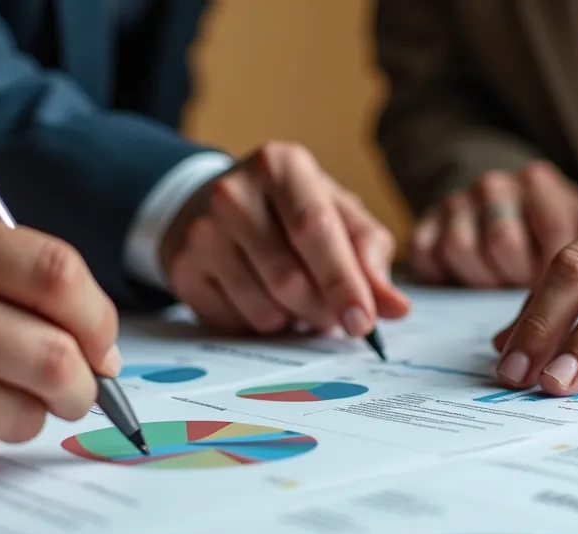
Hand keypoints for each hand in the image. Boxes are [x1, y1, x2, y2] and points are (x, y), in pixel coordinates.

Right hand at [161, 141, 409, 335]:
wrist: (210, 203)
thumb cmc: (288, 209)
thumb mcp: (336, 211)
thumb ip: (370, 254)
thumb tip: (395, 306)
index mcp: (280, 166)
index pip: (314, 229)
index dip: (343, 281)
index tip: (363, 322)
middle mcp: (233, 192)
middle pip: (290, 279)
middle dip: (323, 311)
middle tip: (337, 317)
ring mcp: (201, 231)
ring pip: (263, 310)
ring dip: (293, 321)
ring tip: (297, 300)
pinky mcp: (182, 268)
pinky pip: (235, 323)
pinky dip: (261, 323)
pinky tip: (262, 298)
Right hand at [410, 161, 577, 287]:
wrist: (493, 204)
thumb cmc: (547, 234)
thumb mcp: (577, 237)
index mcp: (541, 183)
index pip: (552, 230)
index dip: (559, 277)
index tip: (566, 302)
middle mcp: (496, 183)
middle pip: (503, 243)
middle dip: (516, 277)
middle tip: (524, 286)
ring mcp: (457, 199)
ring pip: (462, 249)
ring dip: (483, 278)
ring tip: (499, 280)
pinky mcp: (426, 219)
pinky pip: (427, 255)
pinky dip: (445, 276)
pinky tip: (466, 277)